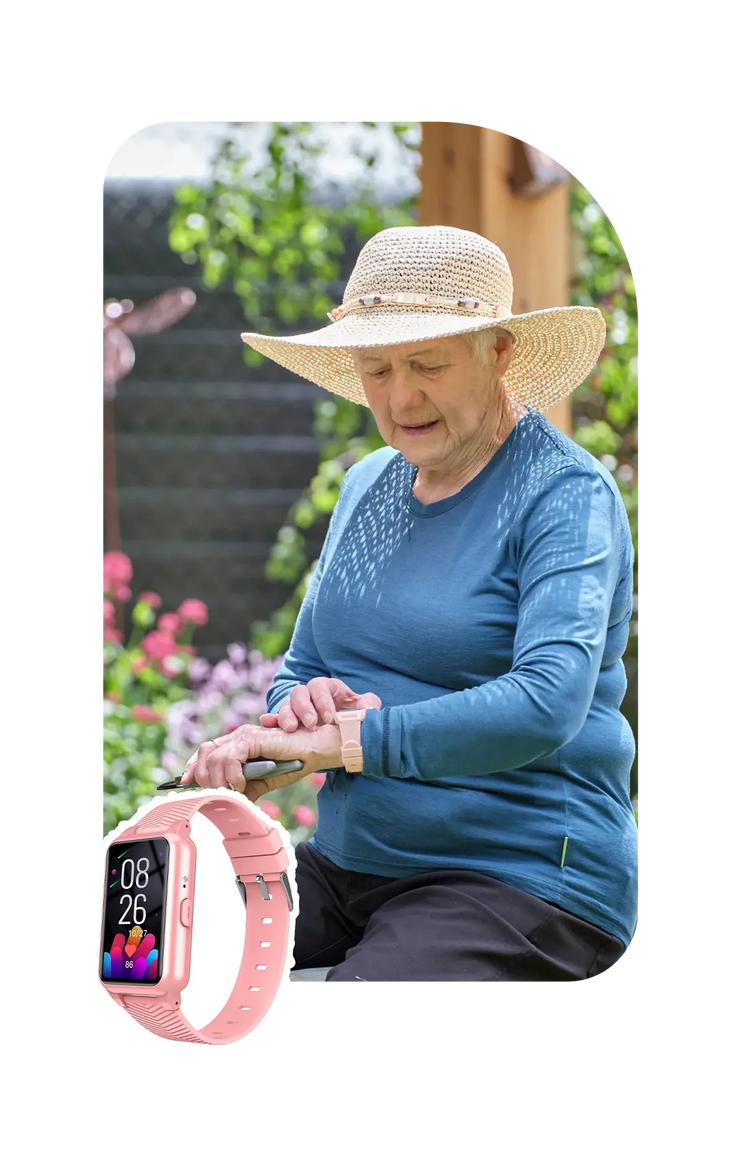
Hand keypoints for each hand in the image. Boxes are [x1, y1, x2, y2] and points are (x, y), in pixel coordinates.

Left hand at [178, 722, 343, 800]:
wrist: (314, 751)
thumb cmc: (293, 762)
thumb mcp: (263, 782)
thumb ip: (245, 789)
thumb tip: (230, 803)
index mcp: (238, 744)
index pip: (206, 752)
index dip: (193, 767)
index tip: (186, 783)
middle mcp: (238, 737)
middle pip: (204, 752)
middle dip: (204, 777)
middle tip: (216, 794)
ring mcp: (244, 736)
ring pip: (213, 757)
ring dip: (219, 780)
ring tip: (231, 792)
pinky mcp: (252, 739)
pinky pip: (230, 758)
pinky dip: (232, 775)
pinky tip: (242, 785)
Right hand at [260, 677, 381, 731]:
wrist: (345, 730)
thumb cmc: (353, 714)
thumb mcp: (364, 708)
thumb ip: (369, 704)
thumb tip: (369, 708)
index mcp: (327, 688)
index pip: (320, 686)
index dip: (323, 700)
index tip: (330, 718)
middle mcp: (309, 696)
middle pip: (299, 692)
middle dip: (303, 708)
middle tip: (310, 724)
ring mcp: (297, 709)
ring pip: (286, 705)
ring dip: (286, 715)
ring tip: (291, 729)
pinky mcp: (289, 721)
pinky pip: (276, 719)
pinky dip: (271, 721)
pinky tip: (267, 725)